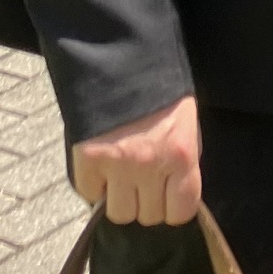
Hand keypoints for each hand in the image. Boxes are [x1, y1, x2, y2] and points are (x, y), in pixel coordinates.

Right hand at [70, 93, 201, 224]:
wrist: (122, 57)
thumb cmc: (161, 89)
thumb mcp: (185, 123)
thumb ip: (183, 160)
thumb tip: (176, 192)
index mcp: (181, 154)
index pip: (181, 211)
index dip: (173, 207)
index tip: (168, 196)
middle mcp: (150, 165)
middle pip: (148, 216)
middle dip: (146, 201)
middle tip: (143, 178)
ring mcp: (116, 165)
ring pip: (119, 213)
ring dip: (120, 199)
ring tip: (121, 175)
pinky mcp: (87, 160)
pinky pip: (89, 194)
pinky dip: (95, 185)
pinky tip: (102, 166)